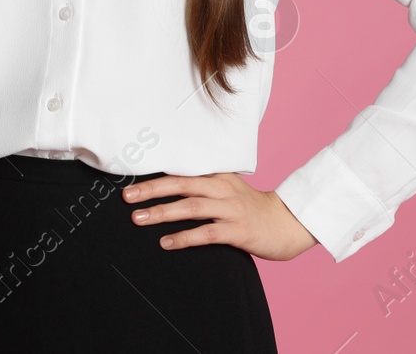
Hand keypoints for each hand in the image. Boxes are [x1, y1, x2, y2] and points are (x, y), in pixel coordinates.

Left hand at [122, 172, 318, 260]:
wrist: (288, 223)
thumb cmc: (252, 209)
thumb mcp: (228, 191)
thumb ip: (203, 189)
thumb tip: (168, 192)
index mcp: (218, 176)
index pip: (182, 172)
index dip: (156, 176)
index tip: (131, 180)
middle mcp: (223, 188)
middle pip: (181, 184)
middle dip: (151, 190)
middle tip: (127, 197)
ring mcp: (231, 209)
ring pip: (191, 207)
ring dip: (162, 212)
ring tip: (138, 218)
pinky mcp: (239, 231)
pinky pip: (207, 233)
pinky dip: (184, 237)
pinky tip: (166, 243)